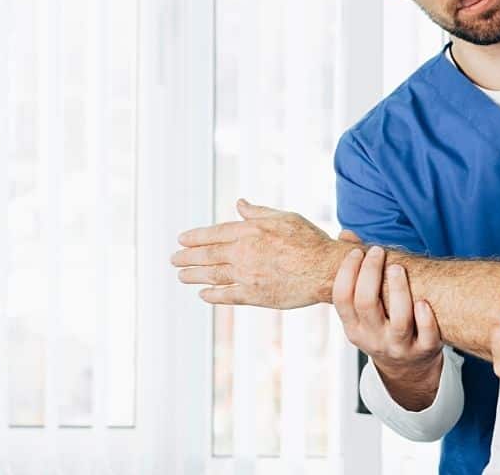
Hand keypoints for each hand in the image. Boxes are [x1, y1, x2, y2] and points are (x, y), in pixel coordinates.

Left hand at [171, 198, 348, 308]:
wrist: (326, 269)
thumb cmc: (310, 241)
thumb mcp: (285, 218)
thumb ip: (258, 212)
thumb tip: (240, 204)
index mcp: (250, 231)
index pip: (215, 233)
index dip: (196, 237)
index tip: (182, 240)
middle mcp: (244, 252)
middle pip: (208, 255)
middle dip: (187, 256)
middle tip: (173, 259)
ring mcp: (247, 275)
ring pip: (212, 275)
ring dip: (193, 275)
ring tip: (181, 275)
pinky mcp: (255, 295)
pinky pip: (227, 295)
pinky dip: (212, 295)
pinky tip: (203, 294)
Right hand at [332, 245, 442, 409]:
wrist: (408, 367)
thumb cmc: (384, 325)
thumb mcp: (364, 310)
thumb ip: (356, 274)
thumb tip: (345, 235)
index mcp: (353, 328)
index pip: (342, 299)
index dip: (347, 272)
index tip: (357, 251)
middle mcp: (373, 339)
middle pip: (367, 305)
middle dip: (371, 274)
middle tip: (378, 251)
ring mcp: (399, 347)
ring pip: (399, 321)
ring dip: (399, 291)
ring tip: (397, 267)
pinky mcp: (424, 350)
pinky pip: (426, 336)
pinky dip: (426, 319)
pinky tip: (424, 300)